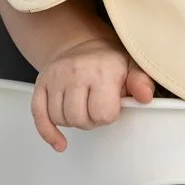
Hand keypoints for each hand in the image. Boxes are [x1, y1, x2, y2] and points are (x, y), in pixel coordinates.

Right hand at [31, 36, 154, 151]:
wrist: (82, 43)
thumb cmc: (108, 60)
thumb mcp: (132, 67)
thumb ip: (141, 83)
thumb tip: (145, 97)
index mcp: (102, 70)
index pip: (103, 113)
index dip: (109, 114)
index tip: (112, 105)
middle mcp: (77, 72)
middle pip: (80, 119)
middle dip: (90, 119)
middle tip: (96, 106)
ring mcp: (56, 77)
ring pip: (60, 118)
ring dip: (73, 121)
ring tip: (83, 107)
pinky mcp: (41, 83)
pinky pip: (39, 116)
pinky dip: (48, 132)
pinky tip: (60, 141)